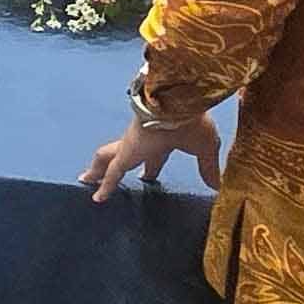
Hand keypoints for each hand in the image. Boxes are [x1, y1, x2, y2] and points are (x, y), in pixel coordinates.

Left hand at [82, 109, 221, 200]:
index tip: (149, 176)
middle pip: (125, 156)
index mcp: (163, 138)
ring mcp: (132, 145)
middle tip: (110, 178)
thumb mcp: (206, 148)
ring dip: (98, 170)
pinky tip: (97, 199)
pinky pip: (111, 173)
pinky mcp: (126, 152)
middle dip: (119, 167)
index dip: (152, 167)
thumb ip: (208, 168)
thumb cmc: (195, 121)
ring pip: (109, 159)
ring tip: (86, 180)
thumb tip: (216, 185)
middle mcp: (143, 140)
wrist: (180, 103)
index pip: (154, 155)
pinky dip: (104, 186)